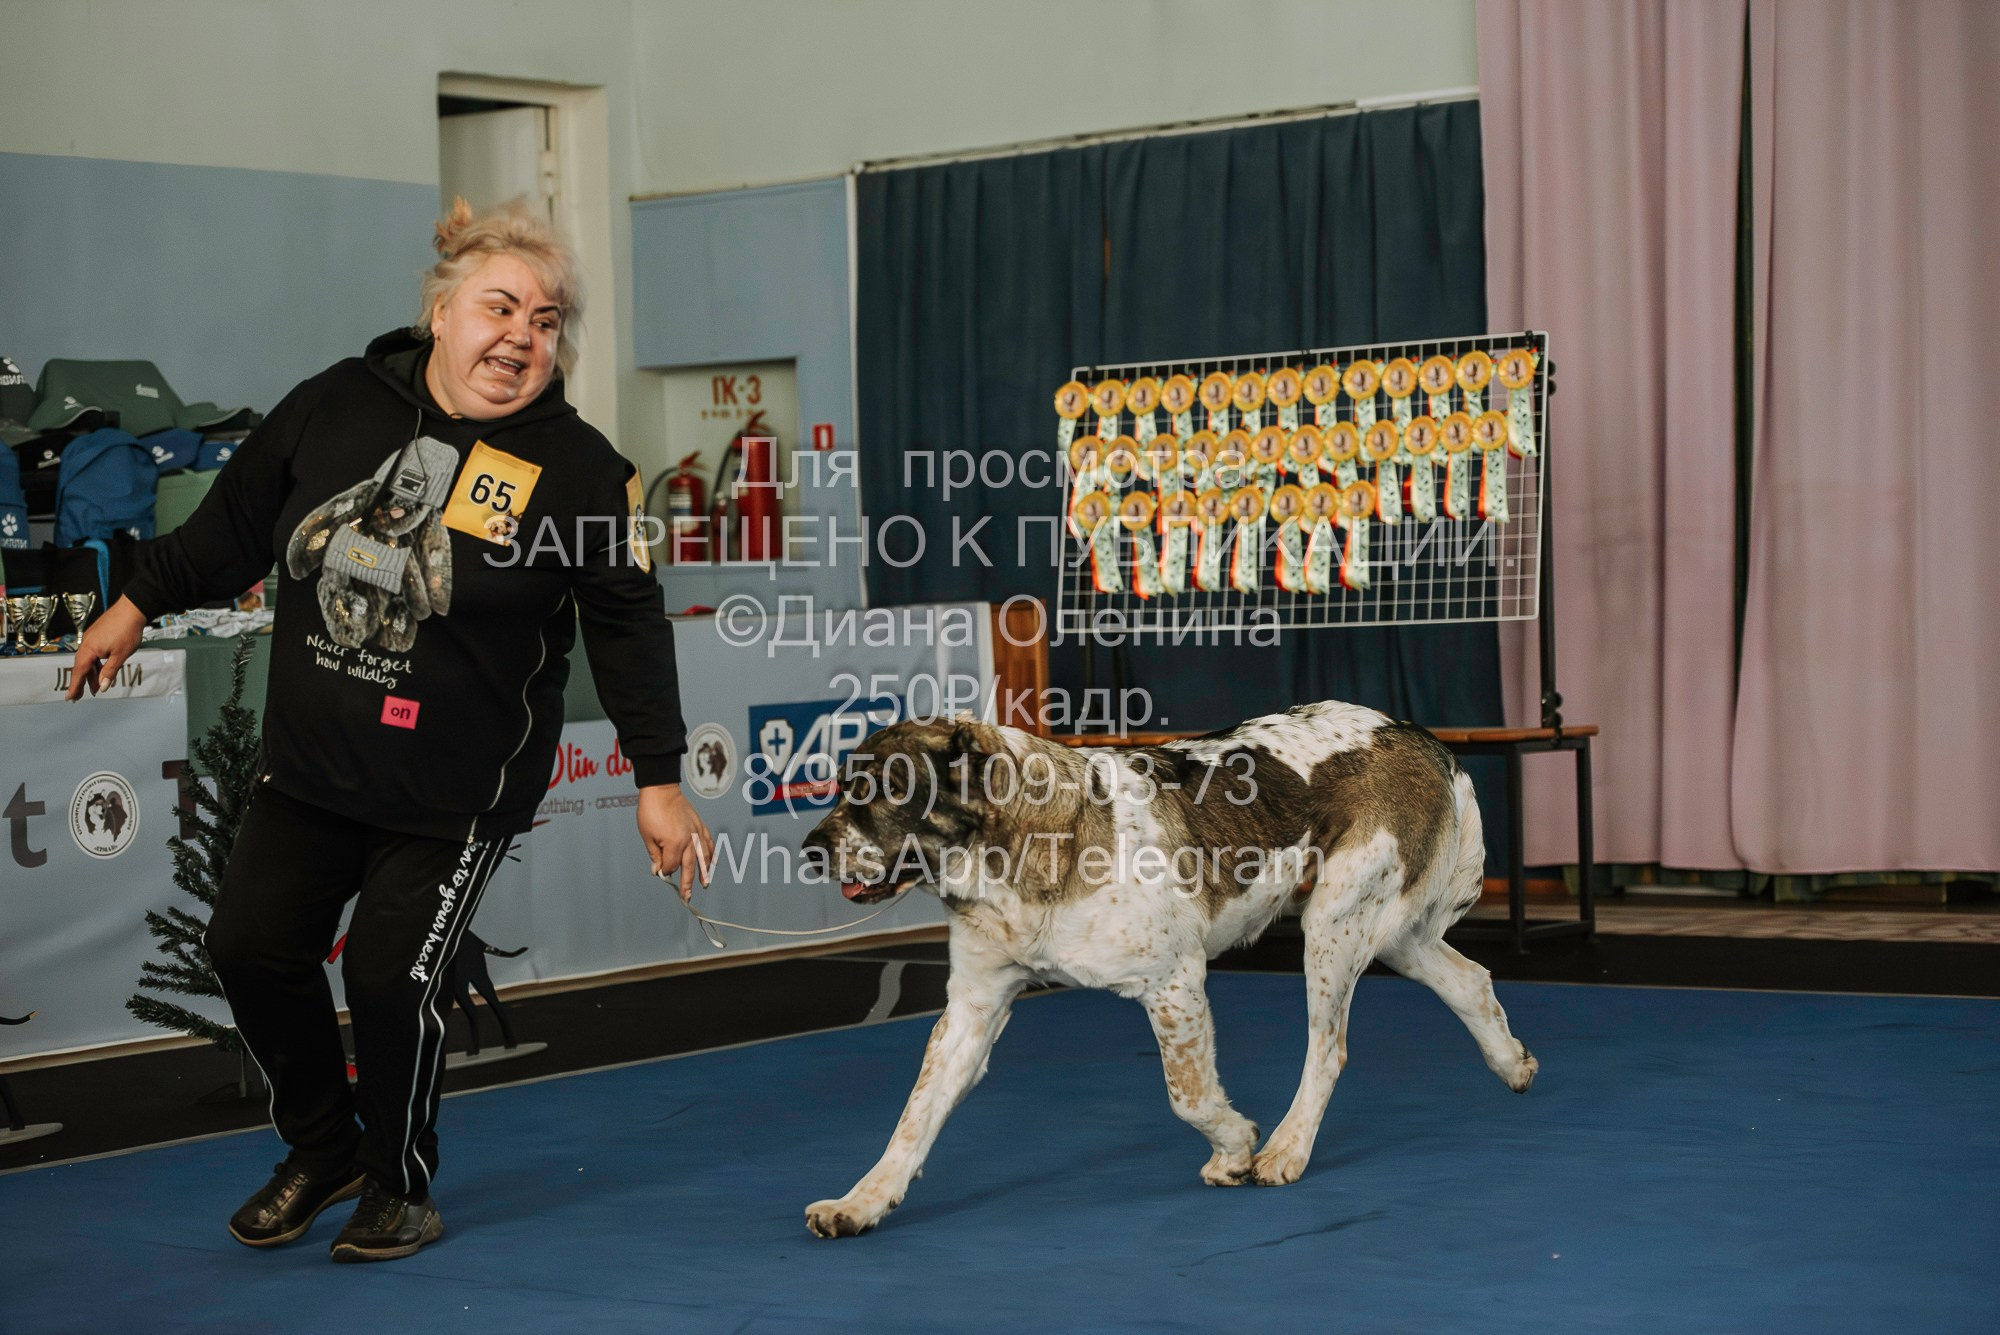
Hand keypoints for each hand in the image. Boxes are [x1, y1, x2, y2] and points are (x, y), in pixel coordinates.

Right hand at [65, 597, 148, 700]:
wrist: (132, 609)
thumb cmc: (127, 629)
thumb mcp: (121, 655)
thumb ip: (110, 672)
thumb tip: (103, 687)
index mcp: (89, 649)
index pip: (79, 672)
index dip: (74, 686)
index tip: (70, 697)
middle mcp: (86, 643)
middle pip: (81, 667)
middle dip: (81, 683)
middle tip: (79, 696)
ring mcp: (91, 638)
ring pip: (88, 660)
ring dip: (91, 674)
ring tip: (96, 687)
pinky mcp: (97, 635)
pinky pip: (92, 653)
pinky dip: (95, 664)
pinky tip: (101, 670)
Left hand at [638, 783, 712, 901]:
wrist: (661, 790)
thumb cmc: (652, 811)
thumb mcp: (647, 836)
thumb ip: (655, 855)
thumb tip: (658, 870)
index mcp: (674, 844)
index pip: (670, 866)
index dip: (664, 871)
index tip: (660, 872)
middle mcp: (688, 840)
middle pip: (689, 867)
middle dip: (687, 883)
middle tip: (687, 896)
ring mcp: (696, 833)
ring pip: (703, 857)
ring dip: (704, 872)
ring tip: (705, 883)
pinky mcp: (699, 826)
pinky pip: (708, 842)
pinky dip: (711, 853)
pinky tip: (712, 862)